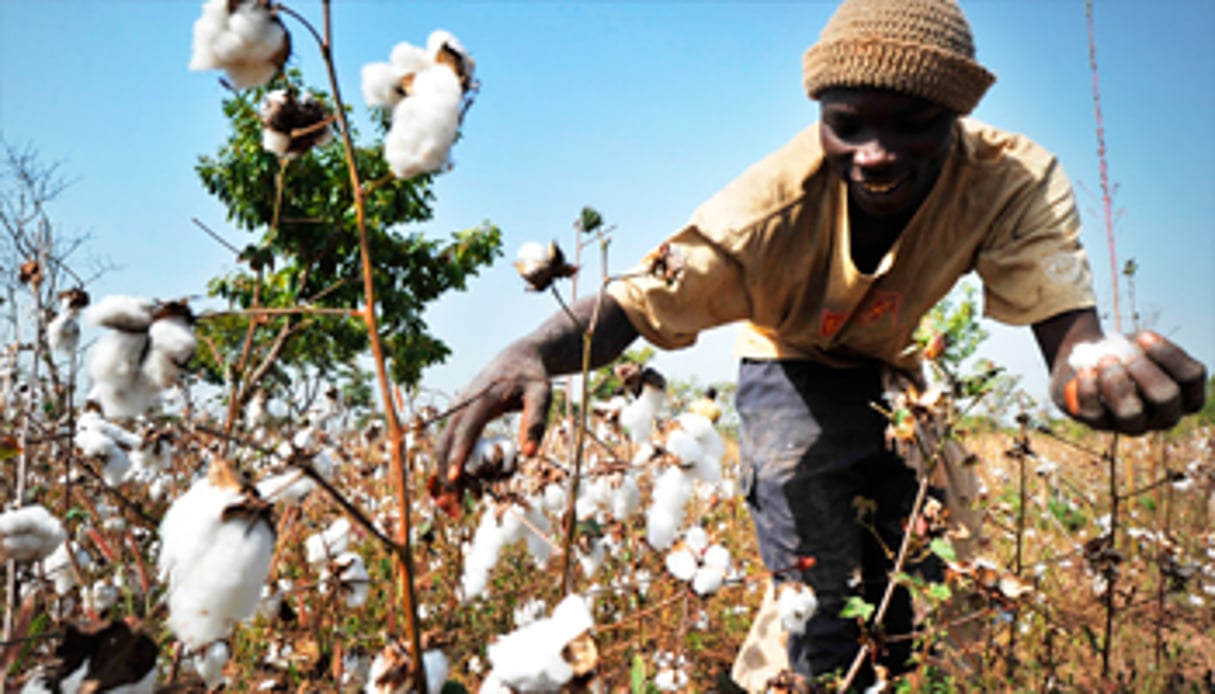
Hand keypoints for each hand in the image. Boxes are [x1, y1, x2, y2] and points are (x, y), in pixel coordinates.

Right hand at [432, 341, 552, 512]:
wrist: (519, 356)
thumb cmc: (533, 377)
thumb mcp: (542, 394)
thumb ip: (537, 421)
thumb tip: (530, 454)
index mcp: (483, 397)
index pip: (466, 428)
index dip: (459, 454)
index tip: (454, 479)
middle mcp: (463, 403)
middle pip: (446, 441)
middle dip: (447, 474)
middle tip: (457, 507)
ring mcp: (458, 408)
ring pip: (443, 444)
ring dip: (448, 473)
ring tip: (462, 502)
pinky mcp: (459, 415)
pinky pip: (449, 442)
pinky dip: (451, 464)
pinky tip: (461, 486)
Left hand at [1054, 331, 1206, 434]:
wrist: (1092, 361)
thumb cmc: (1127, 354)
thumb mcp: (1142, 347)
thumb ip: (1145, 349)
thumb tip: (1127, 355)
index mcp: (1186, 394)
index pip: (1191, 376)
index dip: (1169, 354)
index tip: (1144, 336)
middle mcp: (1164, 415)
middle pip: (1165, 396)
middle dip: (1145, 371)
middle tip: (1128, 357)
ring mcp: (1132, 424)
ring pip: (1130, 412)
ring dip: (1116, 382)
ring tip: (1105, 361)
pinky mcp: (1100, 424)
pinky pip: (1094, 413)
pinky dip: (1088, 389)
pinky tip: (1086, 371)